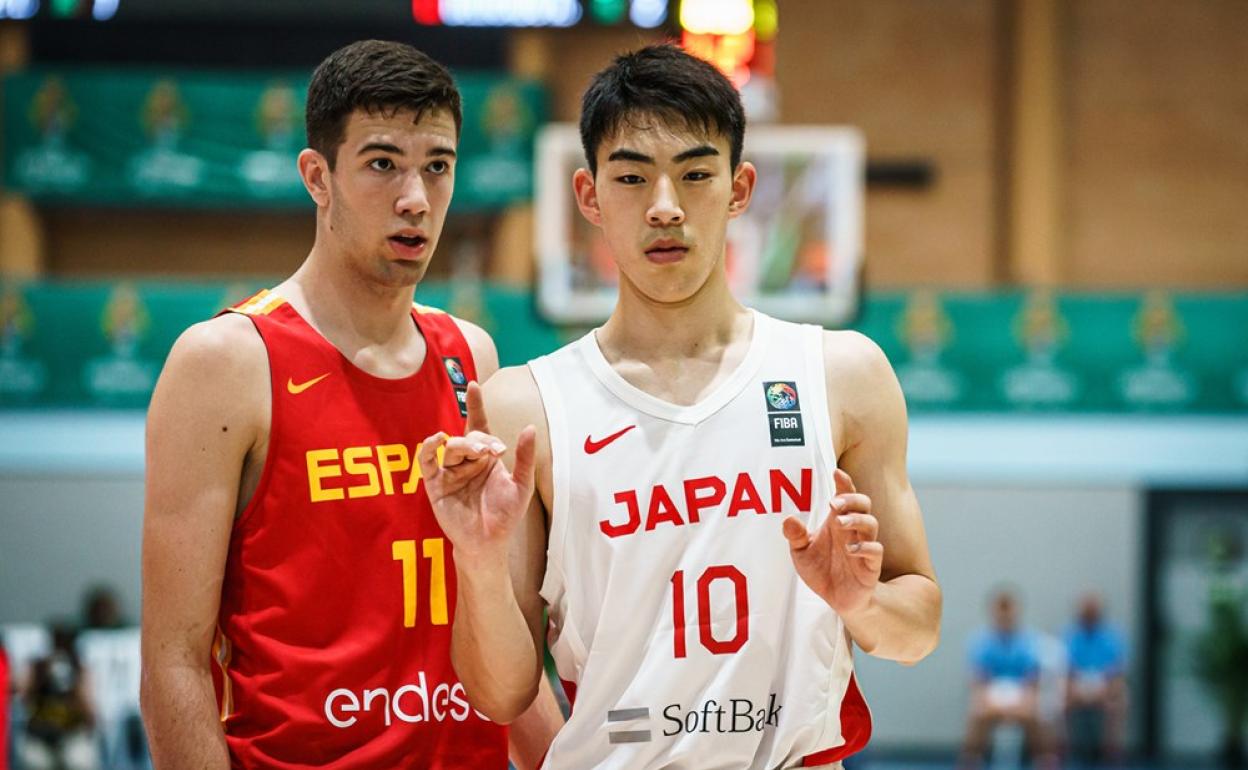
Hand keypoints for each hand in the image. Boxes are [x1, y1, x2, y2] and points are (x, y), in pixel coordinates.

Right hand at [417, 381, 535, 562]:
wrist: (489, 543)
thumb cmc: (506, 515)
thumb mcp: (521, 485)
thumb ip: (525, 457)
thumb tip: (529, 427)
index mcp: (485, 457)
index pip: (479, 426)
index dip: (476, 406)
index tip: (474, 386)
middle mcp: (466, 460)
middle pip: (467, 438)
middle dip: (479, 440)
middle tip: (492, 451)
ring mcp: (449, 472)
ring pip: (450, 448)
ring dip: (463, 445)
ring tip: (477, 453)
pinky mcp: (435, 485)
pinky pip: (426, 462)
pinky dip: (428, 448)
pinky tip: (436, 440)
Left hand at [782, 468, 882, 616]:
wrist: (836, 600)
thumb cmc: (821, 570)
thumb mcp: (801, 553)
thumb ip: (795, 536)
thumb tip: (788, 519)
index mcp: (837, 522)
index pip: (845, 496)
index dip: (844, 483)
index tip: (836, 472)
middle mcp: (853, 531)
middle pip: (863, 504)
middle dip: (851, 499)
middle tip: (833, 503)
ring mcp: (864, 547)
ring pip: (871, 523)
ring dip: (857, 519)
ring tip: (839, 523)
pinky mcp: (871, 566)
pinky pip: (876, 550)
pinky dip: (865, 548)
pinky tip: (850, 550)